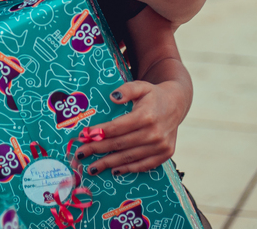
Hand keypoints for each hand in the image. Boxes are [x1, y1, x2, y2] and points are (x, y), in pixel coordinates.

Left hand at [75, 79, 190, 174]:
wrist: (176, 104)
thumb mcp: (141, 86)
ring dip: (109, 163)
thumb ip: (126, 90)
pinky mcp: (166, 154)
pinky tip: (114, 170)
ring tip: (92, 167)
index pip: (117, 128)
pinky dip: (128, 169)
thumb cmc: (153, 95)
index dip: (99, 133)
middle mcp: (155, 133)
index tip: (83, 136)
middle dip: (97, 149)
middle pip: (120, 144)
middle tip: (80, 154)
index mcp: (146, 115)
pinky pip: (144, 165)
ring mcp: (161, 146)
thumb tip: (112, 96)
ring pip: (129, 157)